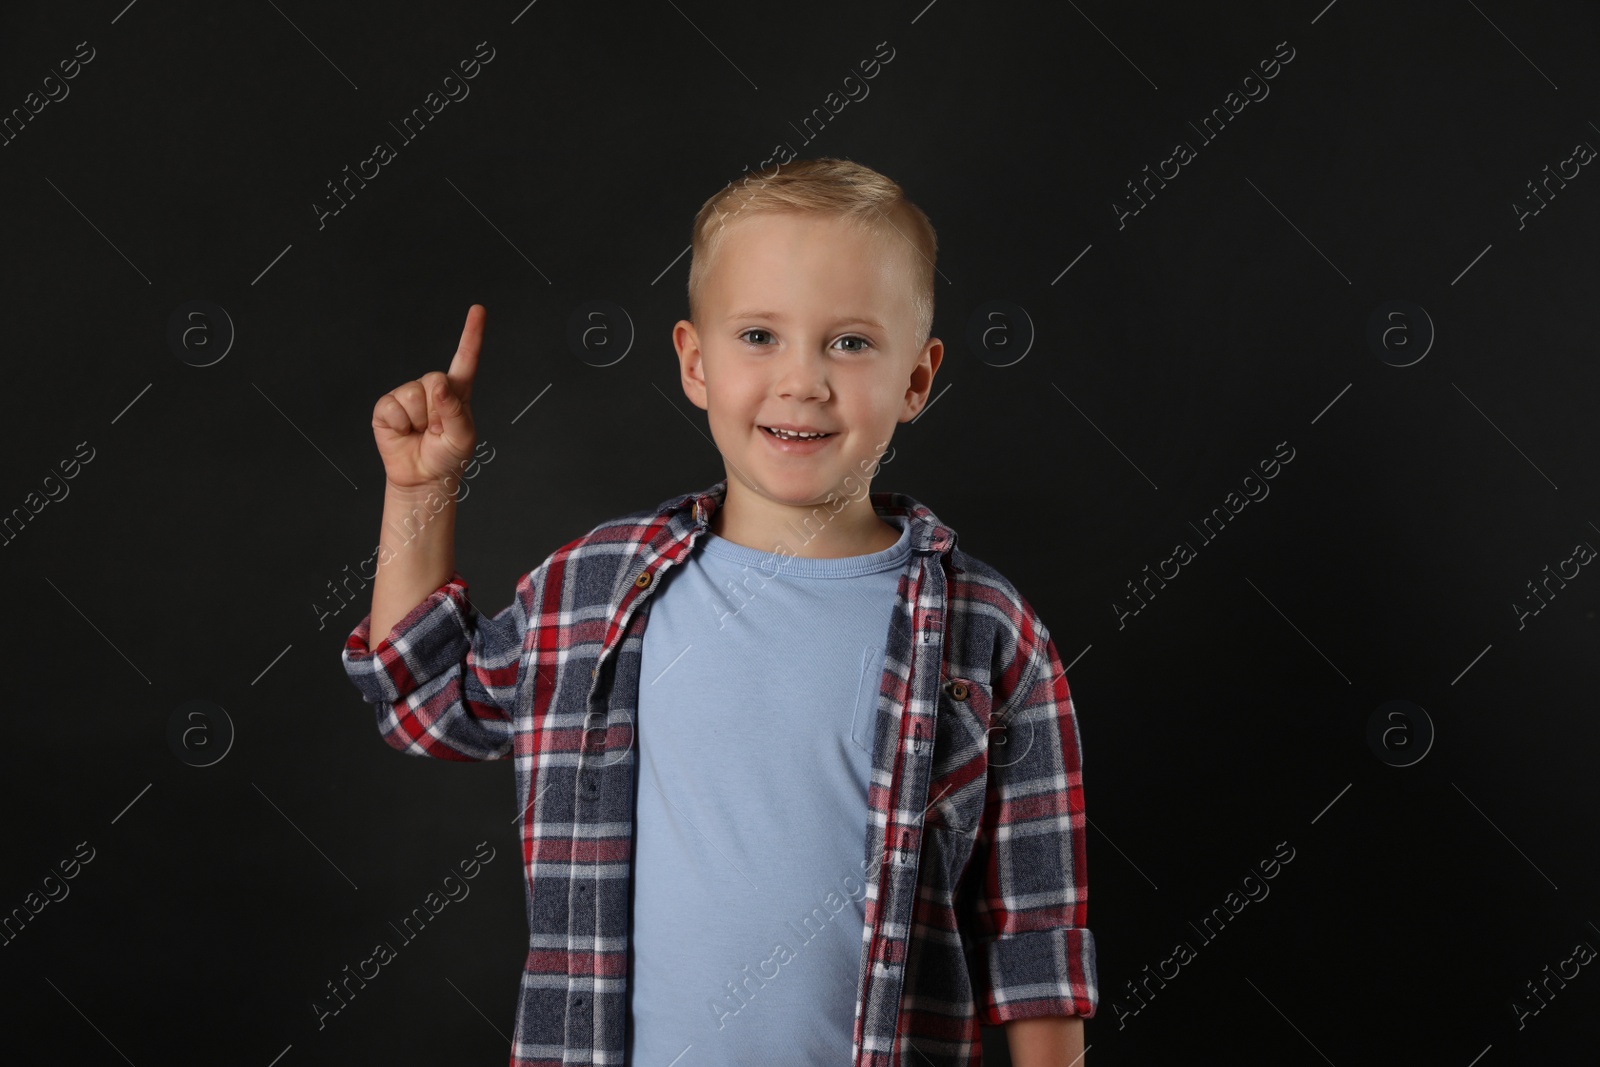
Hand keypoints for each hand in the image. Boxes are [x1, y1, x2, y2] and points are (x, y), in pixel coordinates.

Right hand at [372, 304, 483, 491]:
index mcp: (457, 392)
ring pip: (413, 394)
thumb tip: (437, 384)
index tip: (478, 309)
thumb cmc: (448, 457)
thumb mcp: (463, 437)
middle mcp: (431, 388)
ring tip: (419, 432)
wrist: (423, 478)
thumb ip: (455, 410)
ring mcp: (407, 395)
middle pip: (434, 379)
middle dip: (436, 410)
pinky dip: (398, 424)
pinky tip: (403, 432)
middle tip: (435, 430)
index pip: (466, 359)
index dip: (471, 334)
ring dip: (417, 420)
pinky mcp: (387, 407)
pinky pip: (392, 406)